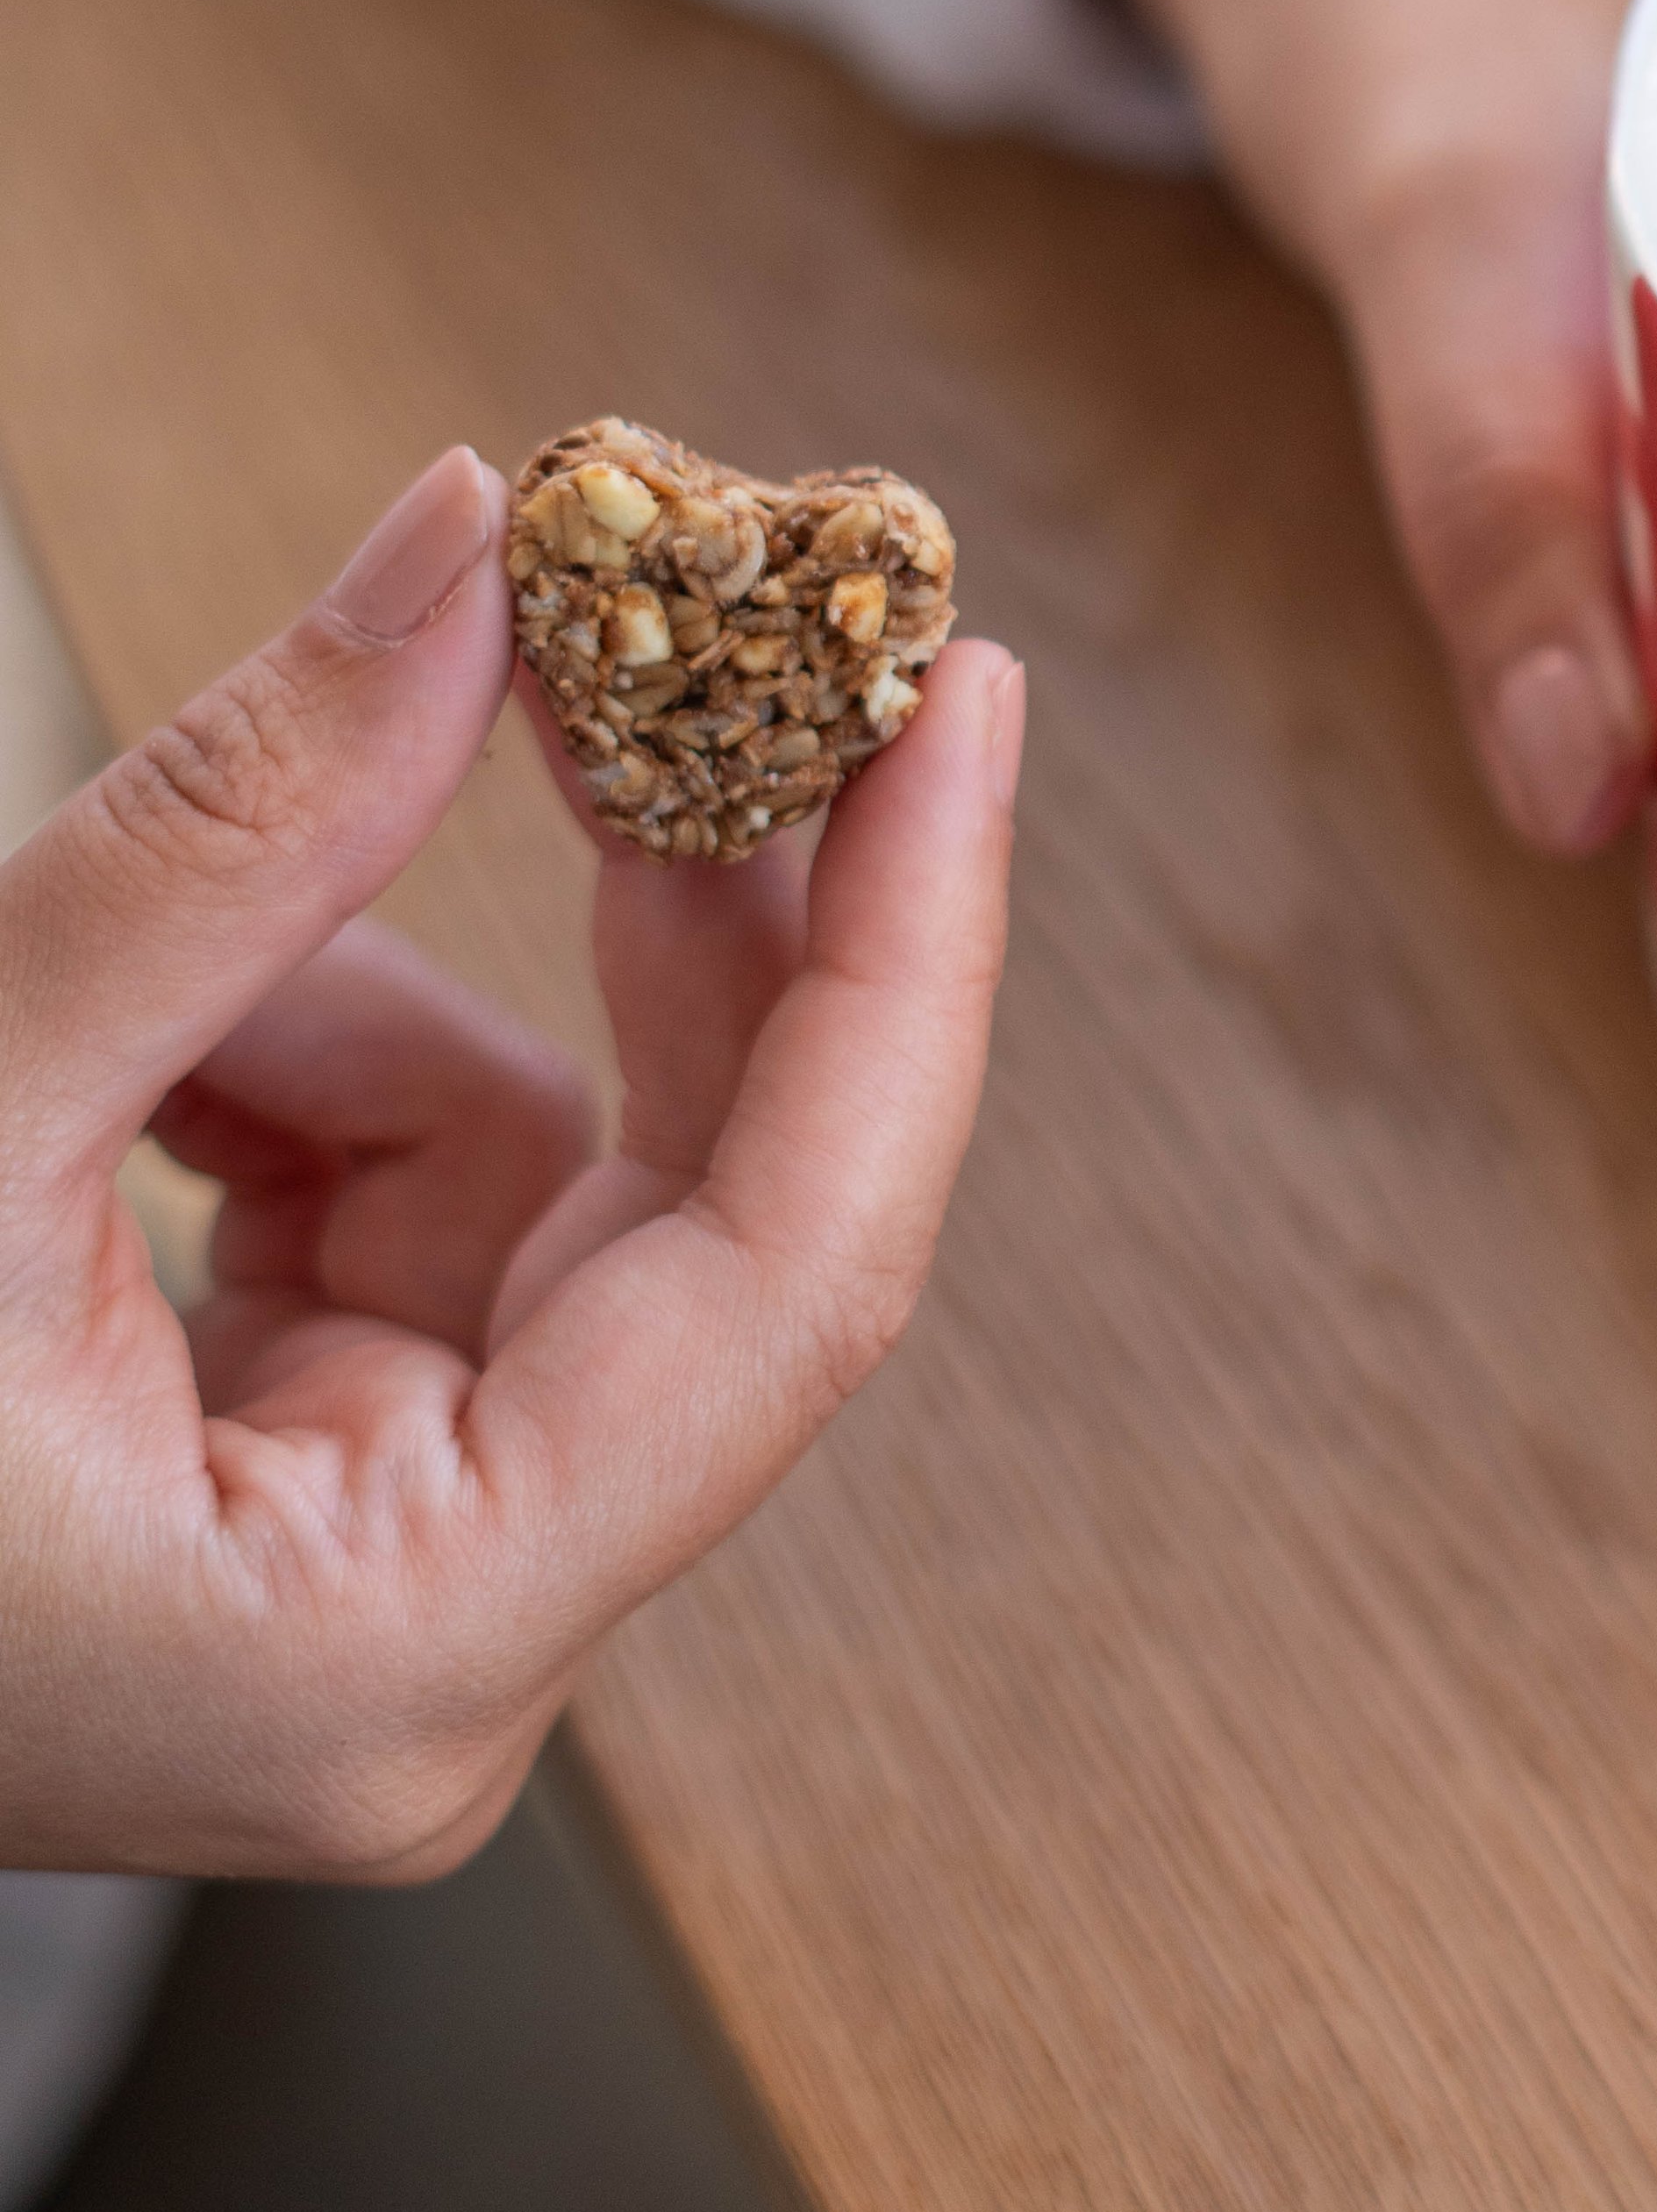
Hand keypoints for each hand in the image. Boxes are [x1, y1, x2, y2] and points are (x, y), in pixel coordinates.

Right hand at [0, 449, 1022, 1878]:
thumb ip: (235, 834)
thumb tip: (469, 552)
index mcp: (396, 1657)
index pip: (796, 1275)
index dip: (905, 961)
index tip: (952, 703)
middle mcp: (436, 1659)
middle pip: (705, 1211)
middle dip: (697, 903)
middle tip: (719, 620)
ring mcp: (374, 1584)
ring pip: (529, 1176)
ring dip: (375, 991)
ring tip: (176, 945)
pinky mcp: (301, 1497)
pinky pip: (401, 1203)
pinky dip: (292, 1061)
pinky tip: (150, 1039)